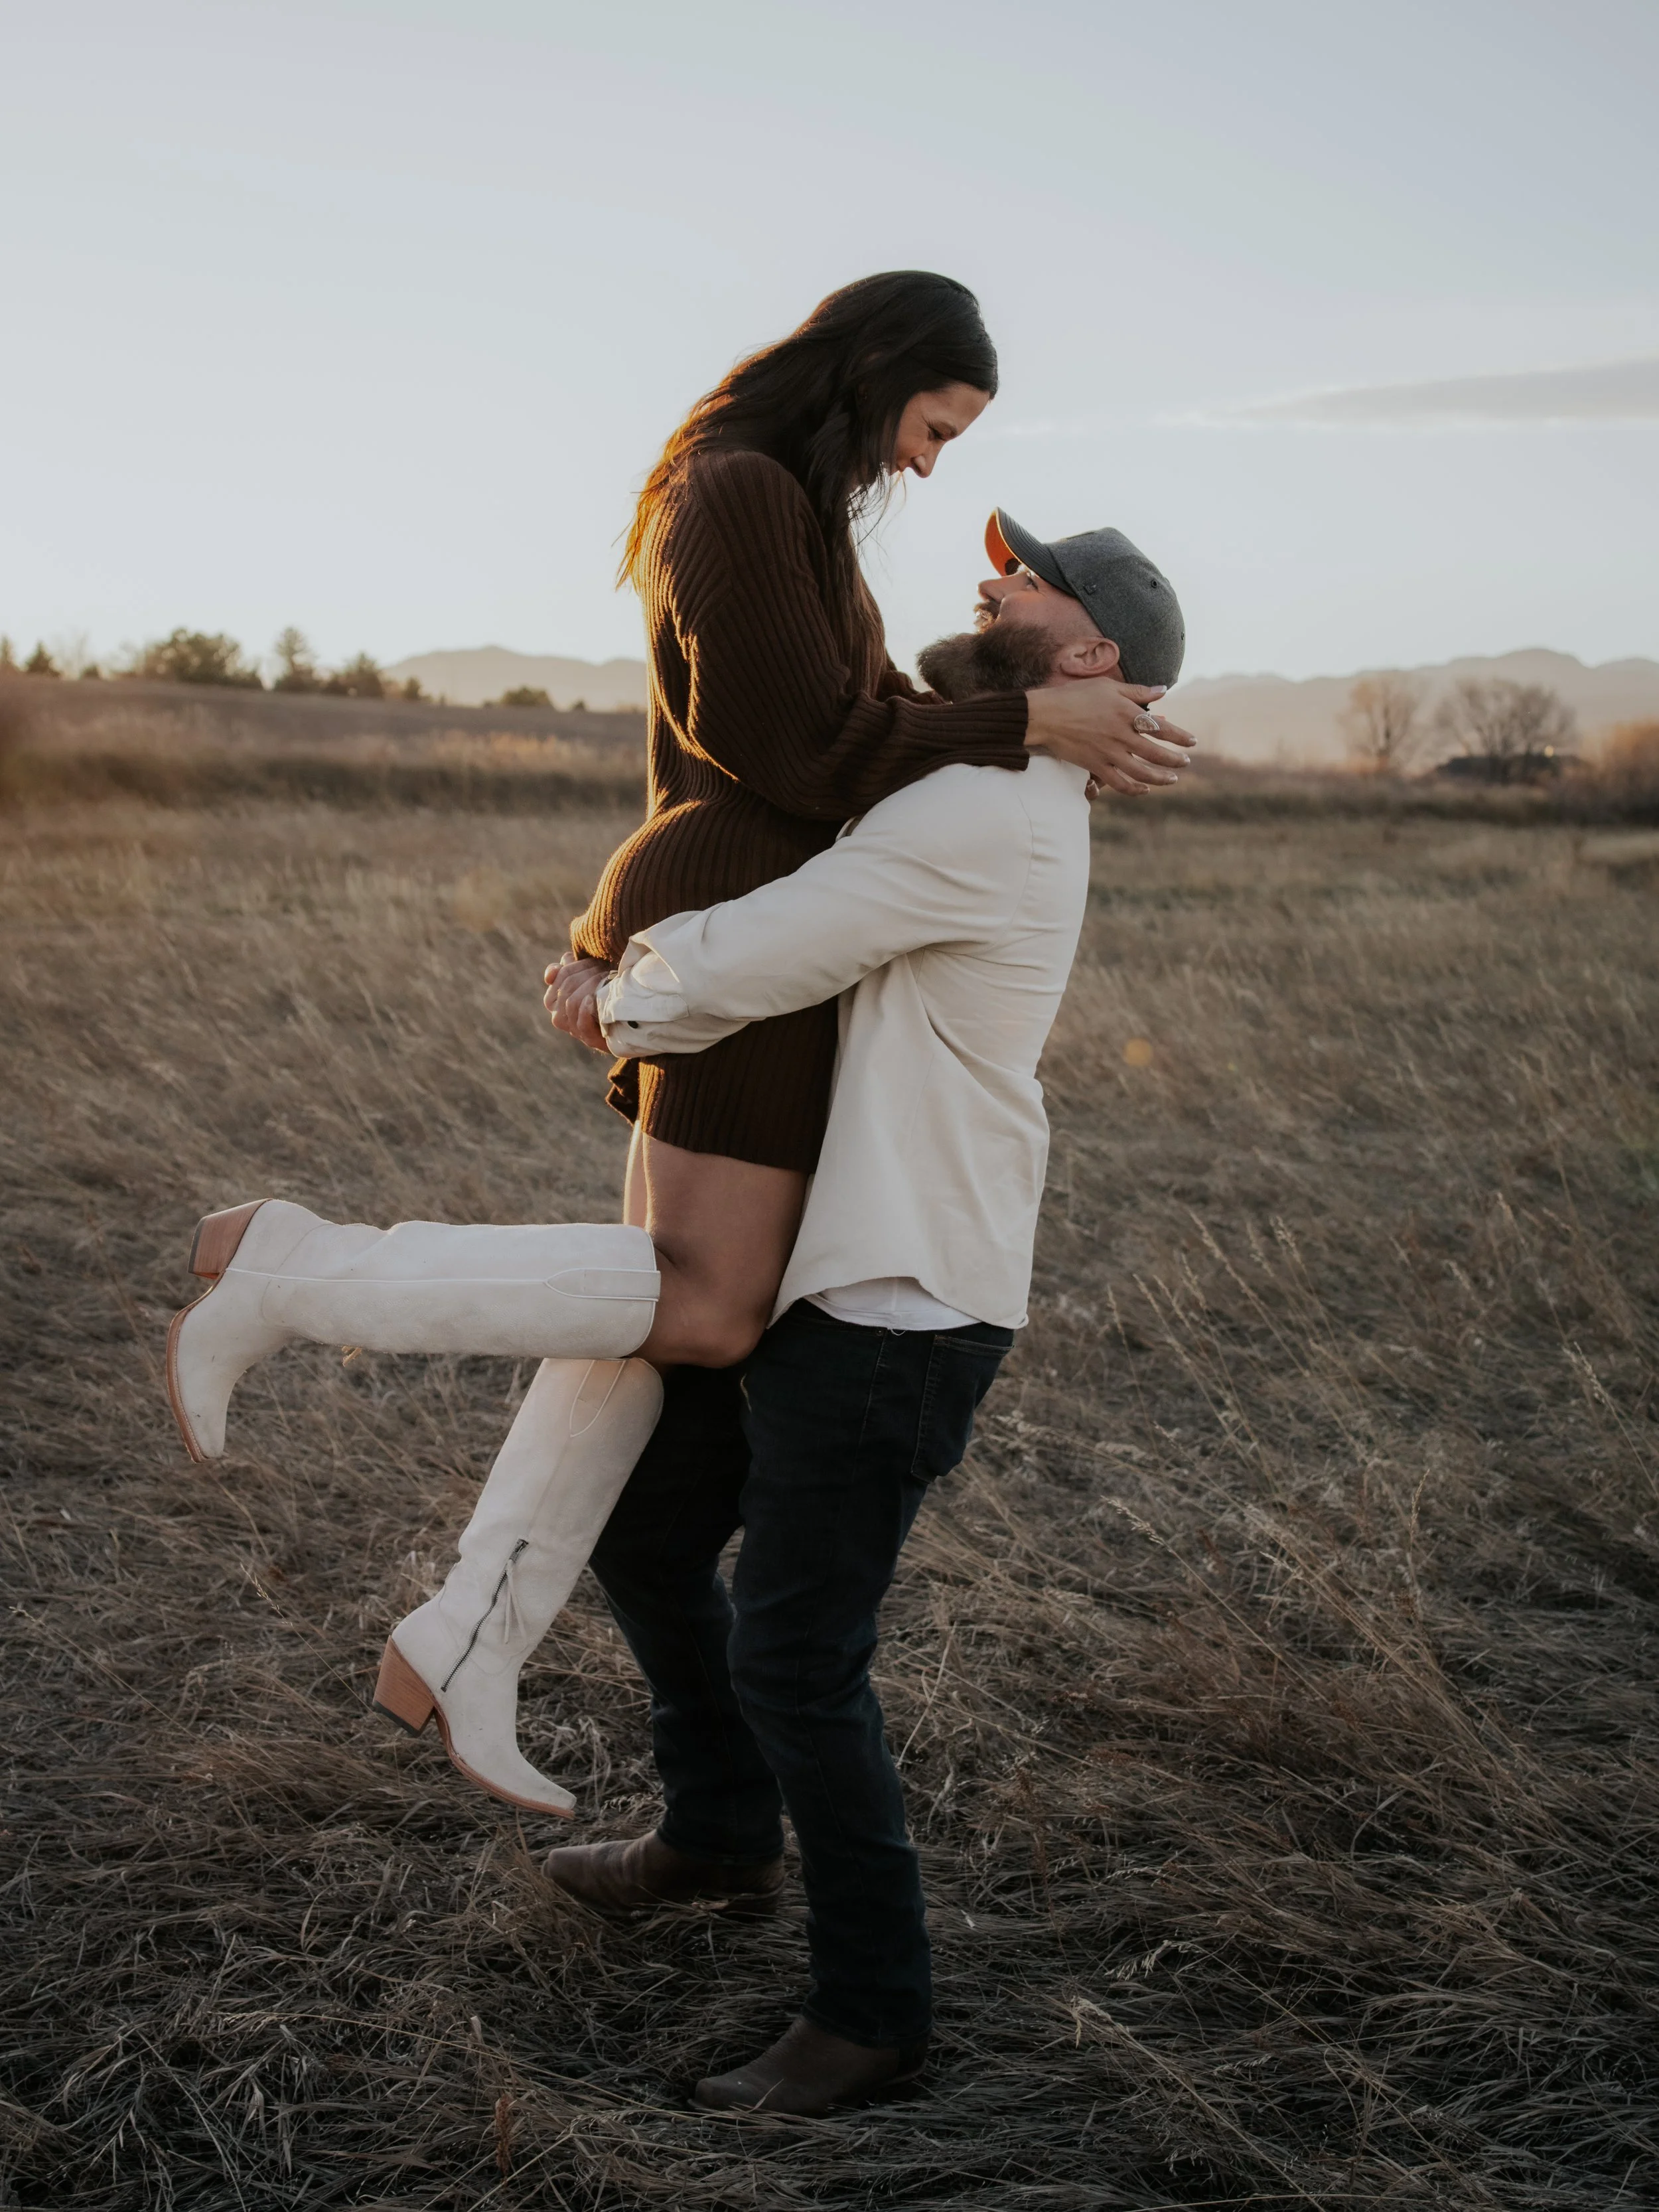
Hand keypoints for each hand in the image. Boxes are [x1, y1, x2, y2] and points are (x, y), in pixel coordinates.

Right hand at [544, 953, 614, 1054]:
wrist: (623, 1023)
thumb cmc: (602, 995)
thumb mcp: (584, 977)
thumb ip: (568, 967)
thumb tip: (555, 969)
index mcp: (553, 998)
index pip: (560, 974)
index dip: (578, 965)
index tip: (595, 961)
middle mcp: (557, 1015)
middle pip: (567, 986)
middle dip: (589, 974)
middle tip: (606, 969)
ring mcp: (572, 1028)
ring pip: (572, 1002)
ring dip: (591, 987)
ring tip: (607, 979)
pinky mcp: (588, 1038)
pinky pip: (581, 1023)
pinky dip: (585, 1010)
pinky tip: (593, 999)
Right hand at [1025, 680, 1195, 796]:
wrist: (1045, 715)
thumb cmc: (1075, 695)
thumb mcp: (1108, 686)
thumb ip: (1138, 691)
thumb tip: (1164, 691)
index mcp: (1127, 713)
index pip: (1162, 728)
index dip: (1180, 737)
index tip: (1192, 742)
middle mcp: (1121, 735)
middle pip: (1156, 754)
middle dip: (1175, 760)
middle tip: (1185, 762)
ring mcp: (1109, 753)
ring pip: (1142, 773)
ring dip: (1161, 778)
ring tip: (1172, 779)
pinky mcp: (1096, 766)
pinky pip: (1120, 783)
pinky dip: (1135, 789)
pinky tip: (1144, 789)